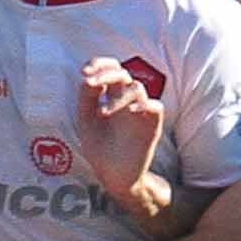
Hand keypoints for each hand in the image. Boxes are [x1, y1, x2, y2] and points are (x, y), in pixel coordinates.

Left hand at [77, 58, 163, 202]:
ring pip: (137, 88)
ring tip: (102, 112)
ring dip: (119, 96)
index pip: (109, 69)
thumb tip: (87, 78)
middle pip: (123, 74)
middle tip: (90, 85)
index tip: (85, 72)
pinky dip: (144, 104)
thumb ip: (86, 99)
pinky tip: (130, 111)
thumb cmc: (100, 148)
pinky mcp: (152, 125)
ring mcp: (140, 111)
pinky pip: (155, 106)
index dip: (99, 64)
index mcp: (110, 95)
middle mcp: (126, 100)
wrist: (113, 176)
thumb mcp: (85, 122)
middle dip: (106, 75)